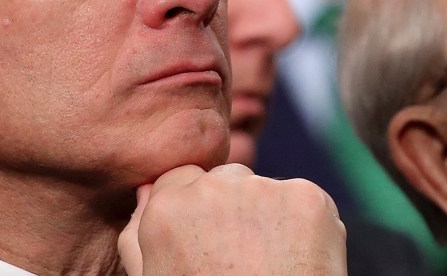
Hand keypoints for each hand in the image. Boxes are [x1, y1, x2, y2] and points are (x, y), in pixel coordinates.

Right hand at [118, 164, 346, 274]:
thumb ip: (138, 234)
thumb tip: (145, 192)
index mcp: (166, 208)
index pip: (183, 179)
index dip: (200, 211)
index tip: (212, 241)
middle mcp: (210, 188)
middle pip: (225, 180)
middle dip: (234, 209)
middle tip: (244, 259)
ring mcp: (260, 189)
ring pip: (265, 190)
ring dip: (270, 215)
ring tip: (272, 265)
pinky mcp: (306, 199)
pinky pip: (306, 201)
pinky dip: (307, 227)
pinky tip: (298, 261)